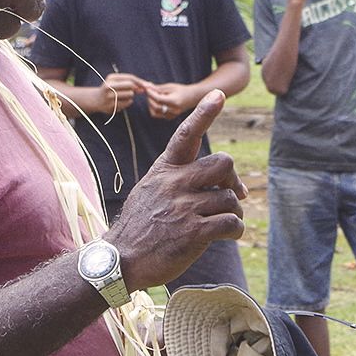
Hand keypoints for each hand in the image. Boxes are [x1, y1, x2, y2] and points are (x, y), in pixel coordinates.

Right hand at [99, 72, 146, 114]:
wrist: (96, 100)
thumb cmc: (111, 89)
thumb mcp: (118, 82)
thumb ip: (132, 82)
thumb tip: (146, 85)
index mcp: (111, 78)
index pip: (130, 77)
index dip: (140, 81)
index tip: (148, 85)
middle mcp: (109, 86)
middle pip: (131, 85)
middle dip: (136, 88)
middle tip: (138, 91)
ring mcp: (109, 96)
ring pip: (130, 94)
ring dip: (130, 96)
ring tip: (124, 96)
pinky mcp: (111, 105)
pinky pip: (128, 103)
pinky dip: (128, 102)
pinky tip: (121, 101)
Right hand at [106, 90, 247, 288]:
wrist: (120, 261)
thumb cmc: (140, 226)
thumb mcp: (150, 191)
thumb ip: (178, 179)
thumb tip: (216, 179)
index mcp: (164, 171)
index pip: (185, 135)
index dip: (204, 114)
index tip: (219, 95)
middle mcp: (174, 184)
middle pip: (223, 163)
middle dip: (233, 179)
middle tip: (234, 194)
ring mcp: (183, 208)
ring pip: (230, 198)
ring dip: (234, 211)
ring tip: (225, 222)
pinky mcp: (194, 233)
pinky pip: (231, 222)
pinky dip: (236, 229)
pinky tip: (228, 235)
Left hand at [145, 82, 195, 118]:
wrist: (192, 97)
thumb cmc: (182, 90)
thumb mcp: (170, 87)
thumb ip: (158, 88)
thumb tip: (146, 87)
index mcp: (174, 101)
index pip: (158, 99)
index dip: (150, 94)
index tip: (147, 88)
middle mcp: (174, 110)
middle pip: (155, 106)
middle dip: (149, 99)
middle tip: (149, 92)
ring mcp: (172, 115)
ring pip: (155, 112)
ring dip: (151, 104)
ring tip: (154, 97)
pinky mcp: (170, 117)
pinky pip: (158, 115)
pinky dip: (155, 109)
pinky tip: (159, 102)